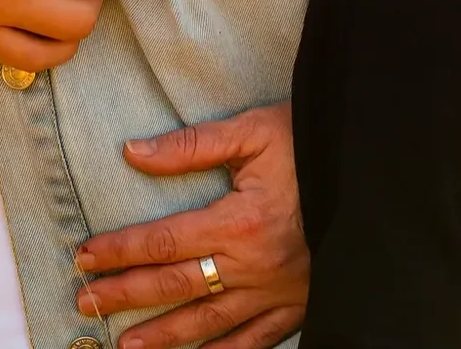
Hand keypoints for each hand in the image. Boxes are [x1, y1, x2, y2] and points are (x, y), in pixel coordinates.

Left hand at [73, 104, 307, 348]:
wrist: (374, 175)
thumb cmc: (312, 145)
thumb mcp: (253, 132)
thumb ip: (192, 146)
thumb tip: (133, 152)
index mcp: (239, 222)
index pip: (163, 242)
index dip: (120, 251)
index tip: (85, 256)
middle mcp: (254, 266)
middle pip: (176, 287)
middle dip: (126, 295)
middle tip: (86, 302)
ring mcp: (277, 293)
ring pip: (209, 323)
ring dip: (164, 336)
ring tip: (126, 346)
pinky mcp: (299, 306)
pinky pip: (255, 342)